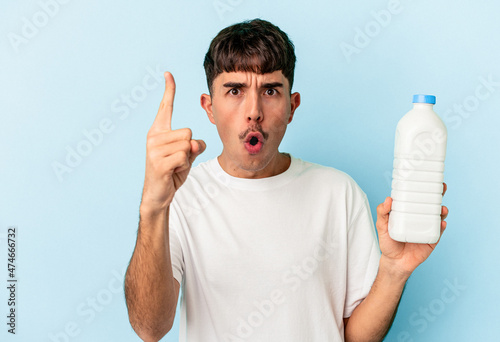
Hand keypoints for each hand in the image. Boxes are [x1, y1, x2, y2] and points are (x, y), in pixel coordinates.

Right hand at [141, 72, 205, 211]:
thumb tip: (196, 143)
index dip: (169, 90)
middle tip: (178, 160)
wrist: (158, 194)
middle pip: (188, 131)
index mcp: (158, 131)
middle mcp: (153, 137)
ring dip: (188, 159)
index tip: (168, 73)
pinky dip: (184, 166)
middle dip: (191, 148)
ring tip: (175, 166)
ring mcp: (154, 149)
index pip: (165, 107)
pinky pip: (184, 157)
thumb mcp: (186, 155)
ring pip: (188, 145)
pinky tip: (173, 172)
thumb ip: (192, 145)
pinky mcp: (158, 162)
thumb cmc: (173, 171)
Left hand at [375, 183, 448, 276]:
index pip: (416, 197)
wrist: (395, 263)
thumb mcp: (381, 226)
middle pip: (431, 203)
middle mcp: (419, 217)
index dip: (422, 187)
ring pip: (438, 215)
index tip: (427, 177)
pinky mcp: (432, 239)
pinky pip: (438, 231)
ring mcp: (427, 227)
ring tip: (442, 208)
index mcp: (408, 212)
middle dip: (438, 194)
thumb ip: (382, 213)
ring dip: (442, 210)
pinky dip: (441, 226)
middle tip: (441, 186)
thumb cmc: (388, 243)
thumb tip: (388, 199)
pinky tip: (441, 222)